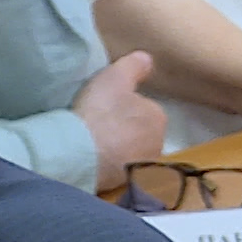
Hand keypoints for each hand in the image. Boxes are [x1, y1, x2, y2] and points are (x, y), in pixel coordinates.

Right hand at [72, 51, 167, 192]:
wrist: (82, 152)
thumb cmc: (100, 111)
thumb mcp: (114, 78)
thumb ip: (133, 66)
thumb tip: (148, 58)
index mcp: (158, 117)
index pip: (145, 108)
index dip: (124, 106)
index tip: (105, 107)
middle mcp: (159, 143)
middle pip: (140, 131)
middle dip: (124, 129)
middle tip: (98, 124)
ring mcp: (145, 166)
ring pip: (132, 151)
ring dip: (118, 148)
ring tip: (94, 142)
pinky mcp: (130, 183)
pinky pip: (121, 169)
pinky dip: (111, 164)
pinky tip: (95, 159)